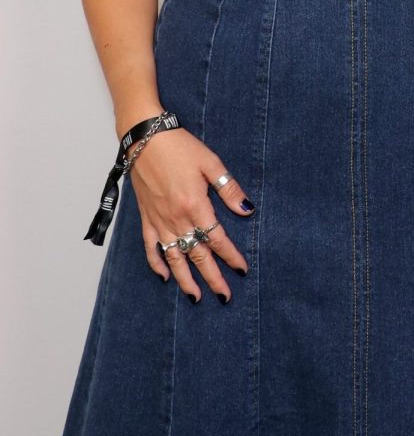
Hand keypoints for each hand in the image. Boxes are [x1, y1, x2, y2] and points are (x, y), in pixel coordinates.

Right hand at [130, 127, 253, 301]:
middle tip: (224, 296)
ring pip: (174, 258)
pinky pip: (150, 247)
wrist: (145, 138)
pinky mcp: (146, 218)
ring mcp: (159, 221)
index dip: (231, 256)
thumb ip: (229, 189)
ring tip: (196, 297)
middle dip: (212, 277)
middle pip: (197, 255)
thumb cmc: (180, 147)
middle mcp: (176, 219)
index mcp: (195, 206)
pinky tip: (164, 276)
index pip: (217, 239)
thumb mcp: (211, 163)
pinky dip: (156, 263)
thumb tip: (247, 210)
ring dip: (185, 279)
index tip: (242, 270)